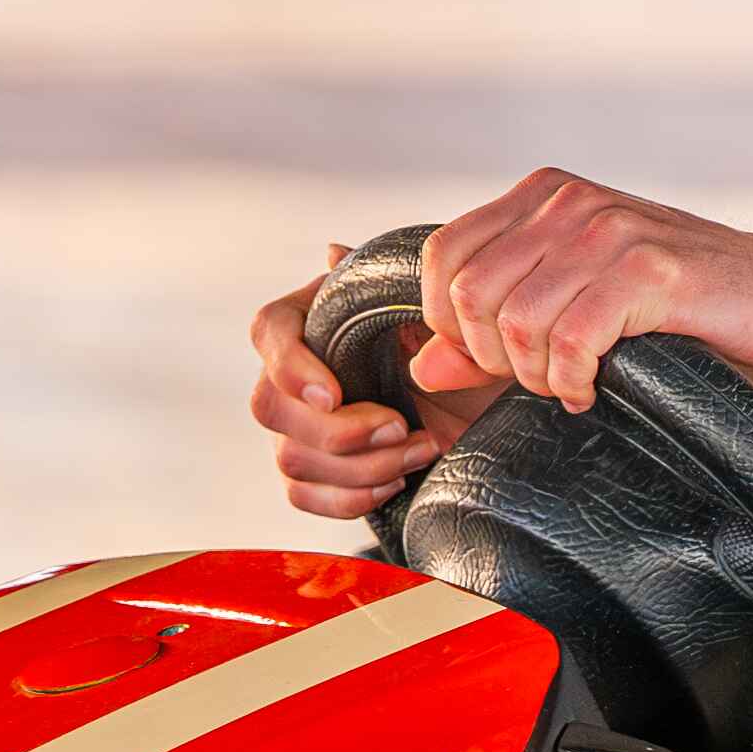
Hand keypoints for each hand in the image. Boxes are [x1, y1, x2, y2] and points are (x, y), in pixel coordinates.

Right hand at [247, 254, 491, 521]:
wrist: (484, 396)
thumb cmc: (456, 344)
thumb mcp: (434, 308)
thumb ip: (386, 283)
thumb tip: (335, 253)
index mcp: (313, 317)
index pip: (268, 332)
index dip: (291, 367)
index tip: (333, 394)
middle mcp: (295, 372)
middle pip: (271, 408)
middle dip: (340, 431)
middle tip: (402, 426)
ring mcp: (300, 425)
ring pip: (292, 459)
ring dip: (363, 466)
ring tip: (419, 448)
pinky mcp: (316, 471)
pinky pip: (303, 495)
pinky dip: (351, 498)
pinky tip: (395, 479)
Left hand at [413, 170, 752, 414]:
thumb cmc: (674, 297)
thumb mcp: (574, 296)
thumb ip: (494, 326)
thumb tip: (422, 367)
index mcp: (544, 193)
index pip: (442, 253)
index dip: (445, 320)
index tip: (485, 357)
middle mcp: (570, 202)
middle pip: (470, 294)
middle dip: (490, 358)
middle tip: (534, 379)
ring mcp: (610, 232)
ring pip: (518, 322)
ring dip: (535, 376)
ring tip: (569, 384)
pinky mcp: (648, 272)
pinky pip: (573, 342)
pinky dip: (573, 382)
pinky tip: (594, 390)